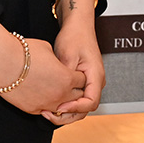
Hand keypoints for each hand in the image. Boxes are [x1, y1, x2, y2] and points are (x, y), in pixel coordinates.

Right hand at [0, 24, 85, 114]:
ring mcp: (46, 104)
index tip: (73, 72)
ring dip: (62, 100)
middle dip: (74, 89)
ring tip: (55, 90)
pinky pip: (47, 111)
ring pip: (63, 108)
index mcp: (67, 78)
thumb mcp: (48, 49)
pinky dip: (48, 104)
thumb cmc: (23, 53)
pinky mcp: (33, 110)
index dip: (78, 75)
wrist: (1, 61)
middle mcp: (60, 95)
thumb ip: (58, 60)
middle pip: (77, 97)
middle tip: (66, 82)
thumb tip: (57, 64)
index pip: (83, 81)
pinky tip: (42, 94)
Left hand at [50, 4, 104, 124]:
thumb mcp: (67, 55)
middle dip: (68, 115)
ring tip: (48, 111)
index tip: (59, 107)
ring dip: (66, 112)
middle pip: (86, 109)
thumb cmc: (74, 37)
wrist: (78, 27)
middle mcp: (96, 82)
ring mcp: (91, 83)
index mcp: (96, 76)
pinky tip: (51, 103)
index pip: (91, 102)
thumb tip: (59, 93)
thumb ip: (65, 76)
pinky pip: (77, 99)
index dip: (75, 108)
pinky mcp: (83, 82)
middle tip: (49, 115)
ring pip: (81, 106)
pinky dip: (65, 104)